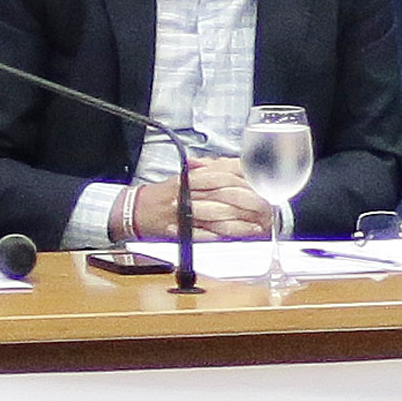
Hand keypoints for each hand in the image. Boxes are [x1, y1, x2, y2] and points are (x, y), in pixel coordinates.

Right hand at [121, 163, 273, 240]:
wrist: (134, 211)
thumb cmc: (161, 195)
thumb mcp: (183, 176)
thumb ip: (206, 169)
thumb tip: (228, 164)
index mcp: (190, 178)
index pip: (221, 173)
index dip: (243, 177)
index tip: (260, 181)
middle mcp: (188, 194)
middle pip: (224, 193)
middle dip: (248, 199)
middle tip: (267, 204)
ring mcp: (186, 214)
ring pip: (219, 215)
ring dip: (242, 220)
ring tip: (260, 223)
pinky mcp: (183, 232)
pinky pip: (208, 234)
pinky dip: (226, 235)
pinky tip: (241, 235)